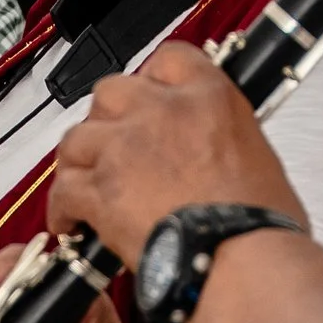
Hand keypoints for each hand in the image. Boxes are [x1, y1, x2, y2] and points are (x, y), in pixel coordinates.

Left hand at [46, 39, 304, 271]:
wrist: (241, 262)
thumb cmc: (259, 225)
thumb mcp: (259, 157)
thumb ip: (222, 139)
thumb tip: (211, 151)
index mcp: (209, 98)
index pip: (169, 59)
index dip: (153, 80)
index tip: (149, 99)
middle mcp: (161, 113)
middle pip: (111, 93)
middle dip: (109, 120)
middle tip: (116, 148)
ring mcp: (125, 148)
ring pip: (77, 138)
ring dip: (80, 162)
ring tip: (87, 185)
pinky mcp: (100, 190)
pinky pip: (63, 189)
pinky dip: (63, 208)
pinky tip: (73, 223)